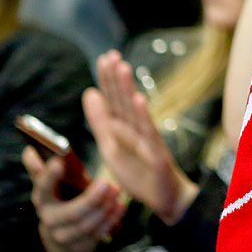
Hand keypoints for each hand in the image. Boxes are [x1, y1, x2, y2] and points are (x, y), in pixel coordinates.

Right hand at [23, 147, 123, 251]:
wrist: (61, 232)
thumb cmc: (60, 198)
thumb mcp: (52, 183)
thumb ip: (43, 168)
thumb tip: (30, 150)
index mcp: (42, 199)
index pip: (42, 188)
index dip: (49, 176)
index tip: (59, 161)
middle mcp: (50, 219)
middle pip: (71, 213)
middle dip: (90, 199)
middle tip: (107, 183)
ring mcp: (64, 236)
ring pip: (86, 225)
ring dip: (104, 208)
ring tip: (116, 191)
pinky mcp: (78, 246)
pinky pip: (96, 235)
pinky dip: (110, 220)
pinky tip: (119, 206)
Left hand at [83, 51, 198, 224]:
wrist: (162, 196)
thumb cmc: (138, 170)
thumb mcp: (109, 145)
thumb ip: (99, 120)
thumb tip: (89, 91)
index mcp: (122, 126)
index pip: (113, 99)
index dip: (107, 79)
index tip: (104, 57)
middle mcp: (134, 127)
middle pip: (123, 100)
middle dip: (116, 77)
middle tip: (111, 55)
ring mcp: (147, 138)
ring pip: (134, 111)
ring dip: (128, 89)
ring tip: (122, 68)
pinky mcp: (156, 152)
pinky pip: (149, 132)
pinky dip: (143, 115)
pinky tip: (138, 100)